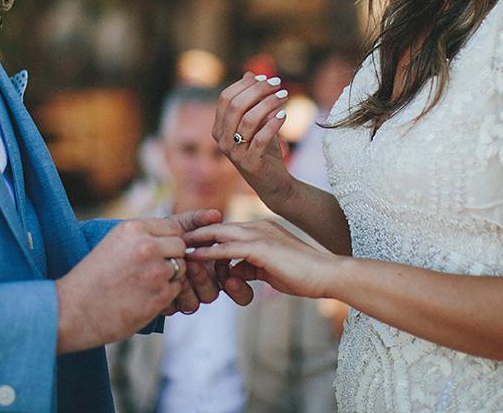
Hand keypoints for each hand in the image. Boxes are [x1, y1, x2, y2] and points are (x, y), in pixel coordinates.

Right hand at [54, 218, 188, 353]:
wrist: (73, 311)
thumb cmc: (91, 278)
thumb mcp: (113, 244)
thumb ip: (140, 237)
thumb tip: (170, 235)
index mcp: (133, 228)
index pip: (170, 227)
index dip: (165, 241)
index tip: (154, 253)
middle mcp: (147, 246)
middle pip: (179, 245)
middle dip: (170, 257)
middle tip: (151, 271)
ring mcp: (155, 271)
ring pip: (181, 267)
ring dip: (169, 276)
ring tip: (145, 285)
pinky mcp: (160, 296)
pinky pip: (176, 289)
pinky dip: (165, 294)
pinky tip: (144, 298)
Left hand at [162, 209, 253, 310]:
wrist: (140, 244)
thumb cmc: (168, 233)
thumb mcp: (183, 223)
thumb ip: (199, 220)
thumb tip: (216, 214)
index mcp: (214, 270)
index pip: (236, 289)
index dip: (239, 288)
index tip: (231, 271)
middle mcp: (202, 287)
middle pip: (212, 295)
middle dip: (205, 280)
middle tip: (194, 263)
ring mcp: (186, 296)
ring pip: (195, 303)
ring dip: (189, 286)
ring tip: (180, 267)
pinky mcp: (169, 303)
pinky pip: (175, 306)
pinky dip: (173, 292)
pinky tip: (168, 277)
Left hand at [184, 219, 337, 299]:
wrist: (327, 275)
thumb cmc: (303, 275)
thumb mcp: (270, 270)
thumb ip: (251, 267)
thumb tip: (234, 272)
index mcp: (262, 230)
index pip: (228, 229)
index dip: (208, 236)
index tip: (188, 243)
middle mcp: (258, 227)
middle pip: (219, 226)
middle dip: (196, 233)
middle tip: (175, 240)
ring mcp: (260, 235)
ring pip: (220, 233)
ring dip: (197, 241)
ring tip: (177, 247)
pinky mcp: (261, 248)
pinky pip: (228, 249)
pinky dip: (209, 252)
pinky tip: (194, 257)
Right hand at [213, 73, 293, 208]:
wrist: (274, 182)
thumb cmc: (264, 149)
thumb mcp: (258, 122)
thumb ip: (251, 101)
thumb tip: (249, 74)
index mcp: (219, 128)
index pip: (226, 98)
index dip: (247, 85)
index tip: (268, 79)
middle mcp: (222, 140)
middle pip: (236, 105)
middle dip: (259, 91)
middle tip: (279, 85)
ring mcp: (234, 154)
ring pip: (249, 120)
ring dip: (269, 104)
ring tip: (285, 96)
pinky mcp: (249, 164)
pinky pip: (260, 139)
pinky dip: (274, 124)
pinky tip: (284, 115)